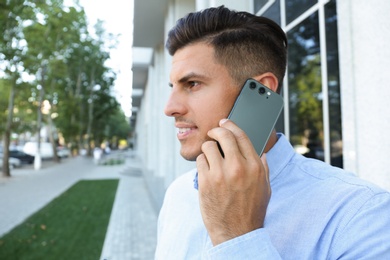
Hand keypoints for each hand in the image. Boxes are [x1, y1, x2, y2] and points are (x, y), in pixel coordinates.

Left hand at [196, 119, 270, 245]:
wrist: (236, 233)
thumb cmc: (251, 211)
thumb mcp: (265, 188)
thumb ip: (263, 168)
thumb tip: (261, 153)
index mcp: (255, 167)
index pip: (241, 135)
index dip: (231, 125)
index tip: (225, 122)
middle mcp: (238, 167)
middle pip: (223, 135)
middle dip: (217, 130)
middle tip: (213, 133)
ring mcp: (220, 174)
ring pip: (208, 146)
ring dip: (208, 149)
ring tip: (211, 157)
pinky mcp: (205, 182)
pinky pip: (200, 161)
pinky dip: (202, 163)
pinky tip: (206, 170)